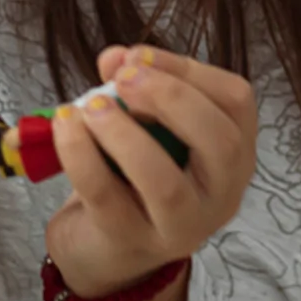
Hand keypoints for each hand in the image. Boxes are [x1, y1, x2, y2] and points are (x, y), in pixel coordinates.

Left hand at [45, 45, 258, 298]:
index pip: (236, 101)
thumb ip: (134, 84)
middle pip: (221, 143)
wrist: (102, 245)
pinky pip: (106, 195)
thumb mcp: (141, 123)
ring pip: (166, 184)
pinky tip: (65, 126)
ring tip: (91, 106)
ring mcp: (179, 227)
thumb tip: (117, 57)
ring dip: (125, 134)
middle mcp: (220, 194)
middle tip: (124, 78)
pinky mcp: (129, 241)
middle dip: (171, 98)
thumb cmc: (133, 173)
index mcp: (234, 154)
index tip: (139, 54)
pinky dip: (81, 154)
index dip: (188, 69)